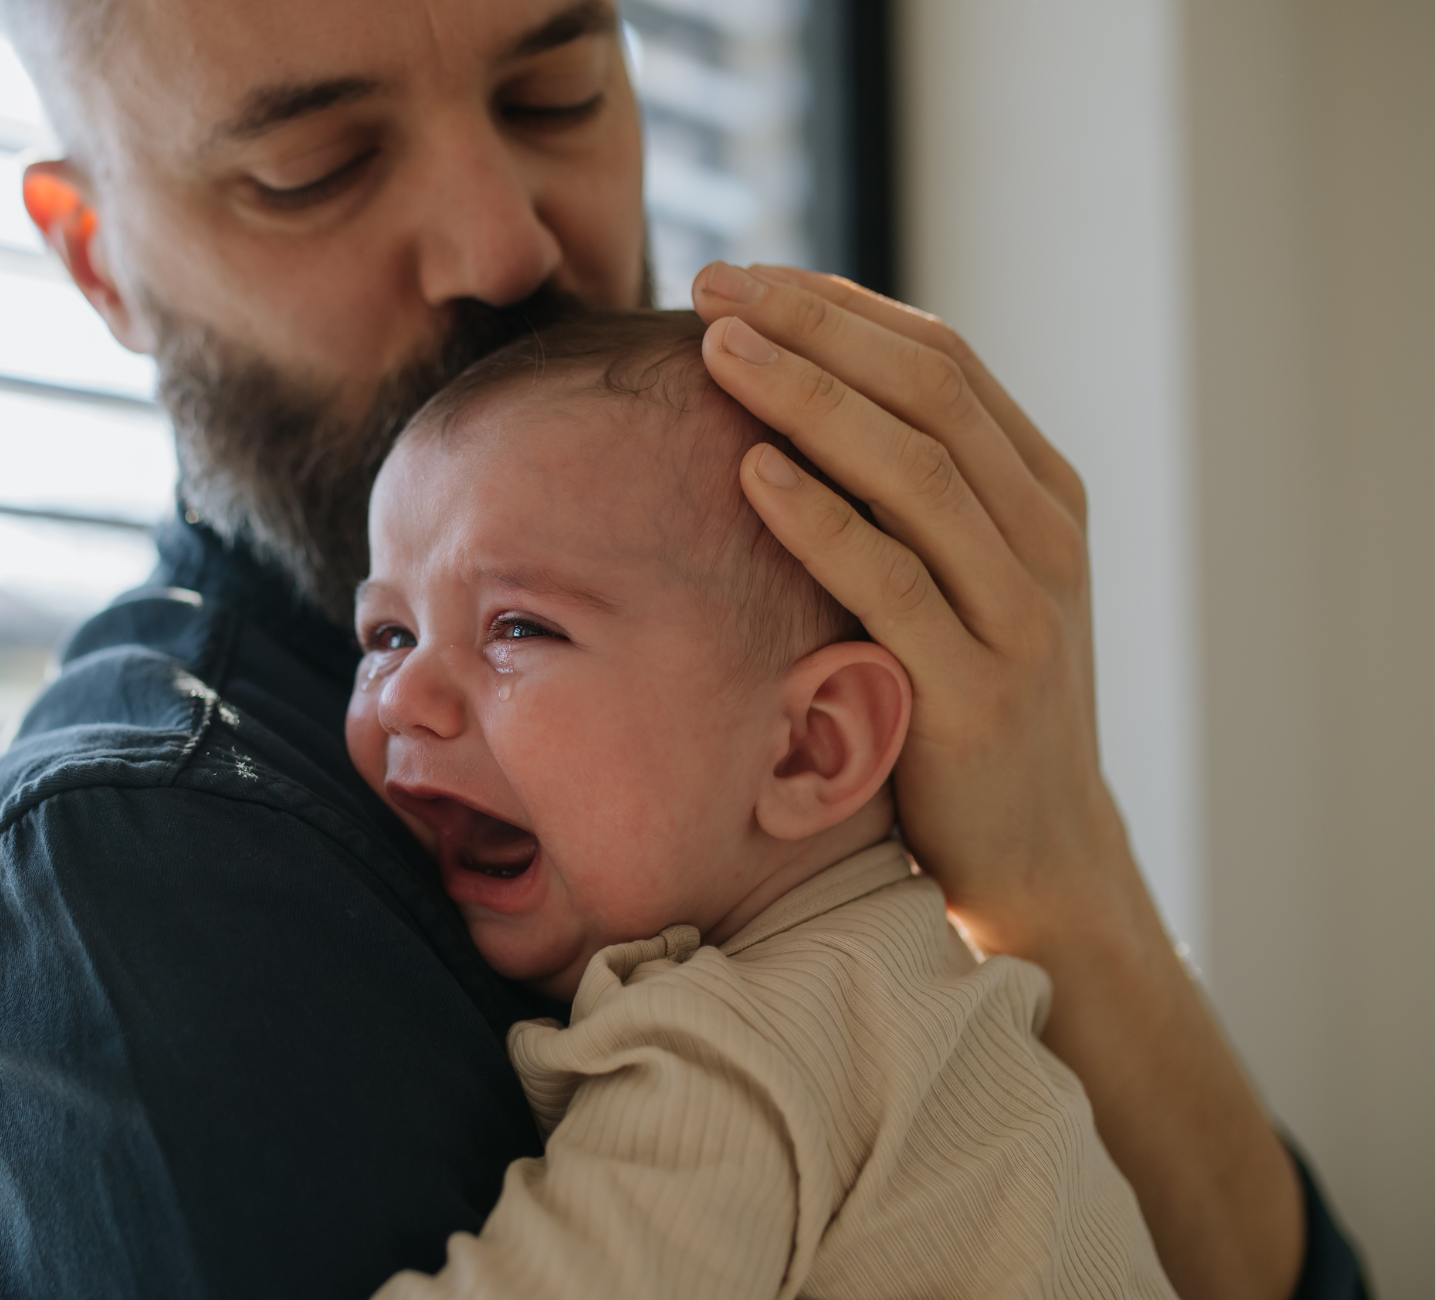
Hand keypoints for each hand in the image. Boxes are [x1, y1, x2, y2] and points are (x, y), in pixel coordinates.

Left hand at [689, 261, 1126, 963]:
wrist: (1036, 849)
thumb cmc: (966, 696)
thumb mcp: (961, 578)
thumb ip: (911, 494)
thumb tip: (799, 390)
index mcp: (1041, 491)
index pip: (942, 358)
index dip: (841, 307)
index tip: (746, 276)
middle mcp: (1044, 534)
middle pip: (927, 389)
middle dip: (813, 326)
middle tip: (713, 286)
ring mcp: (1022, 610)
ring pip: (914, 469)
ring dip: (807, 397)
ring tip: (716, 350)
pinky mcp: (978, 689)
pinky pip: (891, 581)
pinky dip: (819, 519)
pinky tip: (749, 471)